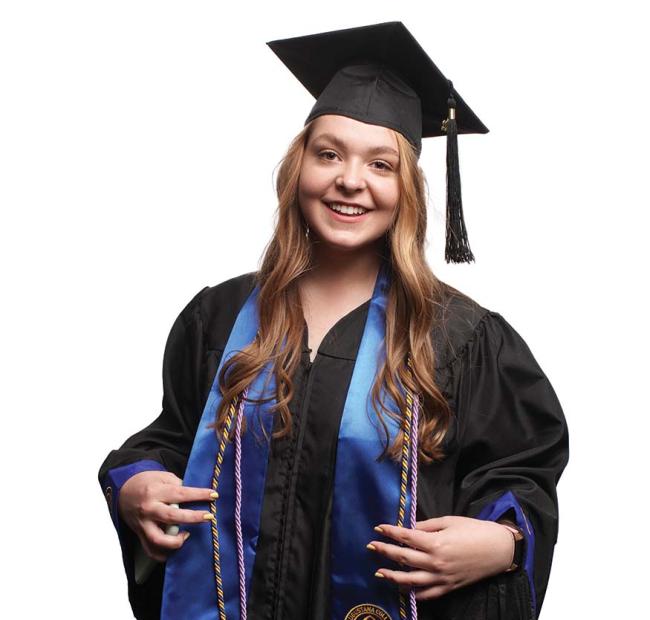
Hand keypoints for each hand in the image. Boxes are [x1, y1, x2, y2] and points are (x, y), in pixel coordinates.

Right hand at [118, 470, 216, 561]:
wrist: (123, 491)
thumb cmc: (146, 482)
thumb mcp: (162, 476)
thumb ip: (178, 485)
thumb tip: (195, 495)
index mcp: (156, 491)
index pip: (181, 494)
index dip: (199, 495)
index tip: (214, 495)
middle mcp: (149, 509)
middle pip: (173, 517)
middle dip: (193, 518)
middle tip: (209, 516)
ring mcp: (144, 524)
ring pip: (159, 539)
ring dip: (176, 541)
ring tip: (187, 535)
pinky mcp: (140, 534)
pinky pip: (151, 550)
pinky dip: (164, 554)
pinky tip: (175, 547)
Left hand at [368, 516, 514, 599]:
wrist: (499, 549)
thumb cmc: (475, 530)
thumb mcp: (449, 521)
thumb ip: (427, 526)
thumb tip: (410, 529)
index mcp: (436, 543)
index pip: (406, 537)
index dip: (390, 532)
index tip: (378, 527)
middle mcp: (436, 562)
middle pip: (404, 558)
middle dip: (385, 551)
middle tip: (371, 546)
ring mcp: (442, 577)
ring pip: (411, 580)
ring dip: (393, 576)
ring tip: (379, 572)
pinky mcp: (449, 587)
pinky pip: (427, 594)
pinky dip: (414, 593)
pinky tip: (403, 589)